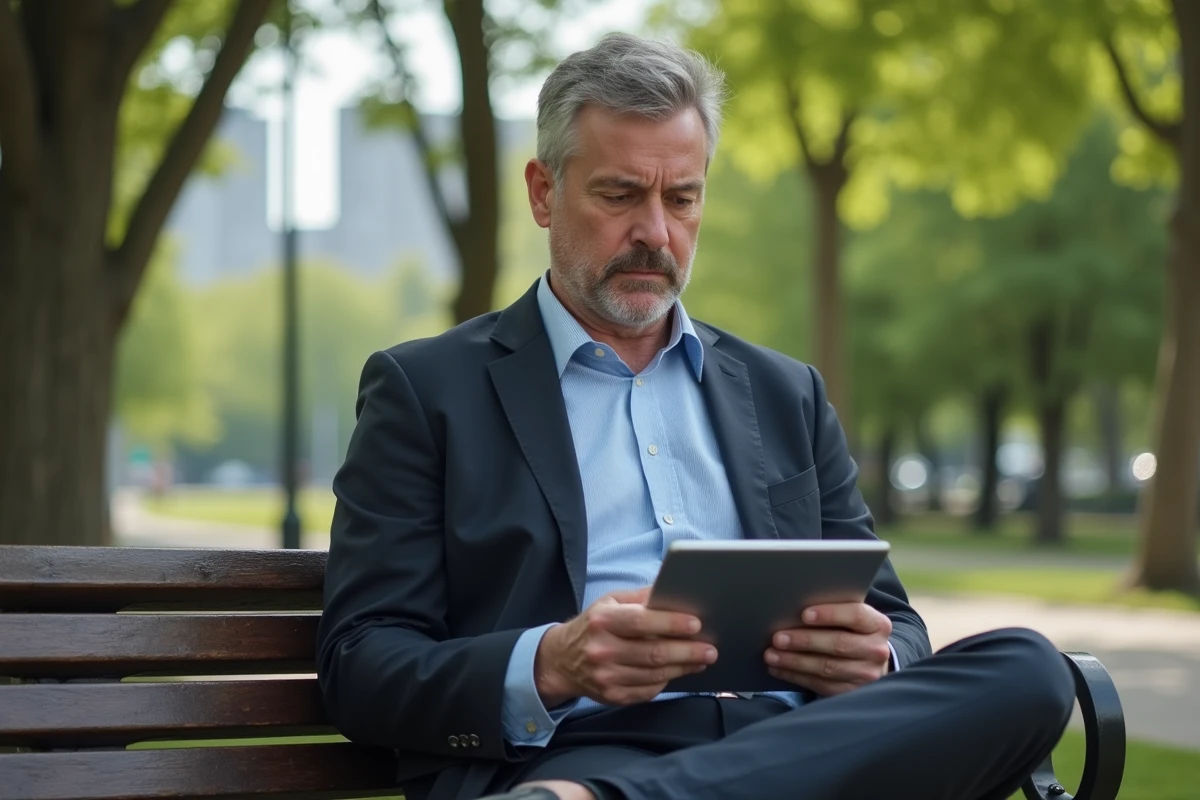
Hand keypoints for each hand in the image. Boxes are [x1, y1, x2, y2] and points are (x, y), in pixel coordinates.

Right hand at [534, 587, 717, 706]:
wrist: (562, 660)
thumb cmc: (594, 625)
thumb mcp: (610, 602)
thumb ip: (641, 597)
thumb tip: (674, 591)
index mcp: (602, 621)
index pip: (641, 622)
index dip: (670, 623)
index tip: (696, 624)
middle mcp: (602, 650)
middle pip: (653, 653)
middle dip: (687, 651)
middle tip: (710, 649)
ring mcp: (606, 677)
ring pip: (654, 675)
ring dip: (683, 668)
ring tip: (702, 659)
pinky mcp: (612, 696)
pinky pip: (648, 690)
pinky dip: (667, 681)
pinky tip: (680, 671)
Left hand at [764, 602, 891, 696]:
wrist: (870, 660)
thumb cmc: (851, 630)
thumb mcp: (851, 617)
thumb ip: (834, 610)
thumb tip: (794, 605)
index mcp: (878, 624)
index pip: (856, 615)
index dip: (830, 614)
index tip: (804, 614)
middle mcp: (876, 650)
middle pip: (838, 644)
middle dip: (804, 640)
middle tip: (777, 637)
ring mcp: (867, 675)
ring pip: (827, 668)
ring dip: (795, 661)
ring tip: (771, 655)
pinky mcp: (853, 692)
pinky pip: (821, 685)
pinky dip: (796, 676)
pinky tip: (779, 669)